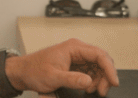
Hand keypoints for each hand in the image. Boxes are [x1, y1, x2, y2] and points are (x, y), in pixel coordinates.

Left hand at [4, 38, 118, 96]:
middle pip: (101, 60)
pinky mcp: (75, 64)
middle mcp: (77, 49)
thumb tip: (89, 81)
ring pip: (97, 66)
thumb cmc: (34, 70)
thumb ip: (72, 79)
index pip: (99, 54)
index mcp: (73, 47)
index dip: (109, 68)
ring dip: (99, 79)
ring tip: (93, 91)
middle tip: (103, 91)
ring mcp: (77, 56)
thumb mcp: (53, 77)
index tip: (114, 81)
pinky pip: (91, 71)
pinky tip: (88, 88)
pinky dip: (93, 80)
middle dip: (105, 76)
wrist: (23, 72)